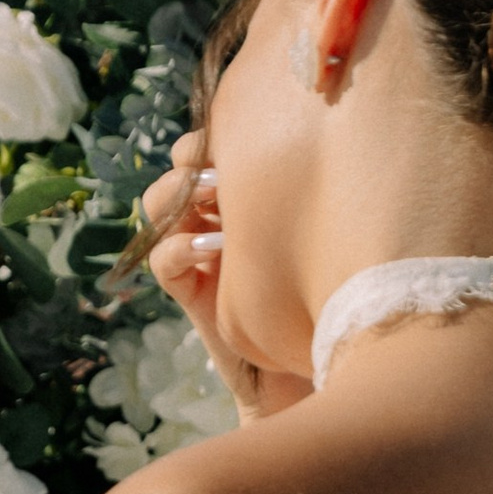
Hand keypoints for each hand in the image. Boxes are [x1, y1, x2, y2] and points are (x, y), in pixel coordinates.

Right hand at [140, 129, 309, 425]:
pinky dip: (179, 247)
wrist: (317, 361)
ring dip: (177, 195)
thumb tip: (328, 135)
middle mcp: (217, 217)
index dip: (213, 134)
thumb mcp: (322, 230)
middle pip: (179, 169)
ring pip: (159, 208)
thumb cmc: (333, 289)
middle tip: (219, 166)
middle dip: (190, 158)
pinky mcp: (192, 291)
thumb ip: (311, 191)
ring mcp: (199, 252)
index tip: (241, 132)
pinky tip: (212, 248)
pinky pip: (163, 260)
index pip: (212, 147)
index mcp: (246, 194)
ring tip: (211, 195)